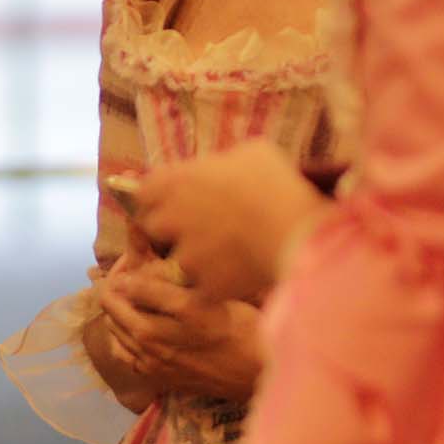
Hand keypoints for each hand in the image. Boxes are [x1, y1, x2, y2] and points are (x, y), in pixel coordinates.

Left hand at [93, 264, 263, 402]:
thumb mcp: (215, 296)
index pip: (132, 285)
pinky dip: (121, 338)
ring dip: (114, 312)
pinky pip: (124, 354)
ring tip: (126, 302)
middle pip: (115, 308)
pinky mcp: (158, 377)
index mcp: (181, 312)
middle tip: (123, 281)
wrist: (256, 373)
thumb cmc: (243, 327)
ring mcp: (155, 361)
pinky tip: (133, 330)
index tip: (131, 264)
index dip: (127, 270)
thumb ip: (175, 284)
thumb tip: (140, 272)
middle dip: (114, 289)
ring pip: (115, 330)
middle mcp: (160, 339)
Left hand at [121, 143, 330, 305]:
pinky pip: (204, 289)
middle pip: (153, 227)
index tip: (176, 201)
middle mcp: (171, 218)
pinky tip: (241, 275)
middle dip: (171, 229)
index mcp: (175, 182)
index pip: (144, 191)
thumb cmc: (277, 184)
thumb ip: (221, 163)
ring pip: (179, 261)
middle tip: (201, 229)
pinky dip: (220, 286)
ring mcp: (186, 255)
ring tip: (229, 254)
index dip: (159, 198)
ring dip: (197, 260)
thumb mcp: (249, 154)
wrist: (299, 229)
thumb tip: (220, 168)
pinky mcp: (204, 285)